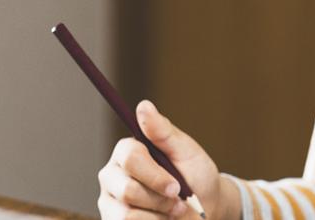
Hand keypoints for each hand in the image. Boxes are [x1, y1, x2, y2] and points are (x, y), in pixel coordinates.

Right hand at [97, 101, 236, 219]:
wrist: (205, 211)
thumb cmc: (196, 178)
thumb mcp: (186, 152)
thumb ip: (163, 132)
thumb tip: (143, 105)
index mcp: (127, 152)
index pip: (130, 158)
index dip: (155, 176)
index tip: (176, 187)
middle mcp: (112, 175)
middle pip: (127, 189)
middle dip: (160, 200)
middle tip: (179, 202)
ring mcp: (110, 202)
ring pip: (127, 214)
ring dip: (159, 215)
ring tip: (173, 212)